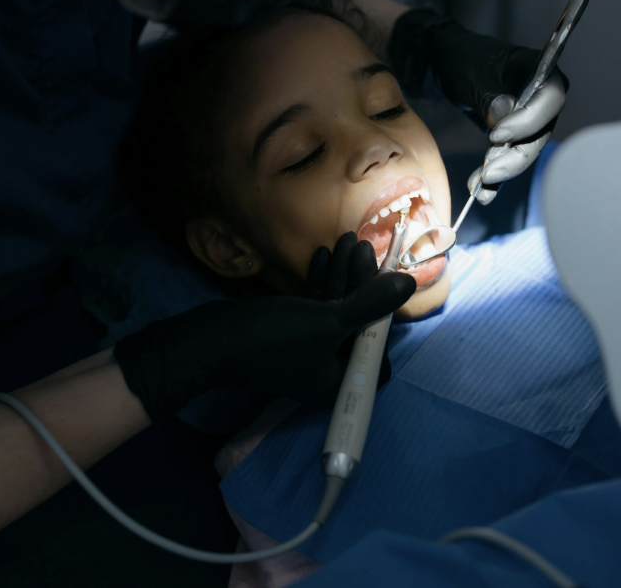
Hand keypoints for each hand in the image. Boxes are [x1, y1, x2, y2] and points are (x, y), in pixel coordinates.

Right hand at [114, 256, 415, 421]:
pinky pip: (314, 309)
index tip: (386, 278)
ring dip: (341, 276)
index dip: (384, 315)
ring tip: (346, 239)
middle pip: (356, 324)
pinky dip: (320, 283)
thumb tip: (408, 284)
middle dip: (362, 283)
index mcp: (341, 380)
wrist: (211, 342)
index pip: (376, 348)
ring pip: (334, 310)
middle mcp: (326, 370)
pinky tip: (323, 254)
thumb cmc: (272, 338)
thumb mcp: (328, 320)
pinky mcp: (288, 335)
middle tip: (363, 245)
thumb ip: (370, 304)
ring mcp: (306, 352)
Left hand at [388, 8, 567, 203]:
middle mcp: (541, 98)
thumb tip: (504, 116)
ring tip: (478, 188)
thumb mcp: (472, 73)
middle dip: (515, 157)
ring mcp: (529, 119)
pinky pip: (509, 158)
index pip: (550, 99)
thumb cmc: (463, 59)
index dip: (528, 121)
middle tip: (488, 174)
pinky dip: (496, 176)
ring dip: (503, 172)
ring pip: (525, 150)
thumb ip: (489, 95)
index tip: (496, 135)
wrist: (447, 63)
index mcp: (540, 70)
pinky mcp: (513, 136)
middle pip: (540, 133)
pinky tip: (482, 193)